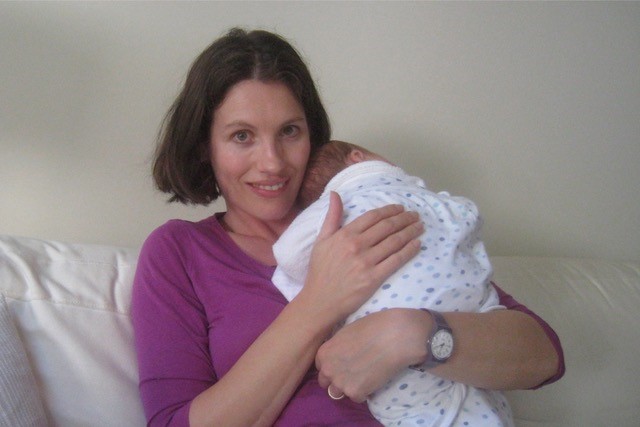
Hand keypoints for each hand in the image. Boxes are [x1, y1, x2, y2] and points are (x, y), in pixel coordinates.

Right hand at [298, 192, 422, 323]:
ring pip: (394, 241)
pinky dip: (409, 251)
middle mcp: (357, 245)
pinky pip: (396, 260)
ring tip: (420, 226)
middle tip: (415, 215)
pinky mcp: (374, 278)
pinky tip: (417, 244)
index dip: (389, 210)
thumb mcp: (321, 240)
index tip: (400, 208)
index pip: (373, 217)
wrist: (320, 300)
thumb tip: (335, 193)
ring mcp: (366, 262)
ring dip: (410, 232)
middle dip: (404, 219)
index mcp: (345, 234)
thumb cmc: (319, 270)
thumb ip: (331, 216)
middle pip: (387, 227)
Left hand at [315, 308, 431, 401]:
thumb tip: (339, 354)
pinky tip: (373, 378)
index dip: (332, 365)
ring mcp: (340, 383)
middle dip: (337, 379)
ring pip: (339, 393)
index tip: (343, 363)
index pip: (320, 366)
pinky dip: (364, 391)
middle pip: (326, 383)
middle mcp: (328, 370)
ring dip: (348, 387)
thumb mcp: (346, 332)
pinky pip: (356, 397)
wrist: (394, 336)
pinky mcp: (356, 393)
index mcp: (324, 353)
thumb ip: (337, 347)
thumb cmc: (372, 327)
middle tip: (354, 371)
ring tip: (364, 376)